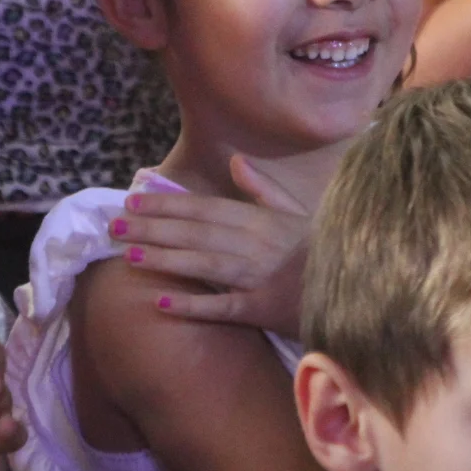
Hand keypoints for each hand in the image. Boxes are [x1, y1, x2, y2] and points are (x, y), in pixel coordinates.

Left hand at [114, 155, 312, 335]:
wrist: (357, 286)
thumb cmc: (322, 249)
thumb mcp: (297, 211)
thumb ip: (263, 188)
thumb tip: (235, 160)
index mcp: (260, 219)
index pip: (205, 208)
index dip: (167, 203)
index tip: (134, 199)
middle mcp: (254, 243)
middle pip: (195, 233)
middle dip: (152, 227)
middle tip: (113, 225)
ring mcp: (256, 277)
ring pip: (202, 264)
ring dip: (163, 258)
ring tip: (128, 254)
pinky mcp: (260, 310)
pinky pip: (222, 308)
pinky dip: (193, 305)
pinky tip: (162, 301)